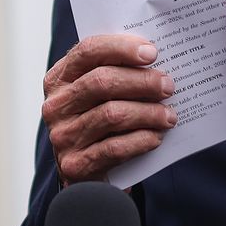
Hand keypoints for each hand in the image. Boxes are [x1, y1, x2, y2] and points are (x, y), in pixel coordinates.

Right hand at [41, 34, 176, 183]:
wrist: (87, 177)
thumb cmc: (101, 125)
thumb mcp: (100, 96)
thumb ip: (117, 73)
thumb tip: (153, 57)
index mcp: (59, 79)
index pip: (88, 51)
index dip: (121, 47)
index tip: (152, 52)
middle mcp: (56, 106)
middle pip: (102, 82)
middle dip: (142, 82)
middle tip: (168, 86)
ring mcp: (62, 137)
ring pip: (111, 114)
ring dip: (148, 113)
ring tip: (169, 115)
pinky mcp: (75, 165)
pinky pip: (115, 148)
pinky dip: (141, 140)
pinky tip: (156, 137)